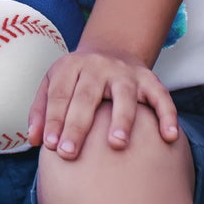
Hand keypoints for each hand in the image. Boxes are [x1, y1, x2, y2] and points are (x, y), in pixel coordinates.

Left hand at [27, 44, 179, 158]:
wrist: (112, 50)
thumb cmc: (77, 79)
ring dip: (122, 118)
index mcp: (72, 66)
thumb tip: (34, 140)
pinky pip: (161, 96)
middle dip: (78, 125)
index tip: (50, 147)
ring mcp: (126, 73)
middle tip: (69, 153)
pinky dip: (167, 115)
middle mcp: (99, 67)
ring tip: (117, 143)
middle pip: (87, 95)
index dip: (54, 119)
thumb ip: (41, 111)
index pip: (60, 94)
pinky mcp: (149, 79)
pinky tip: (169, 137)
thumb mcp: (54, 84)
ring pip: (125, 94)